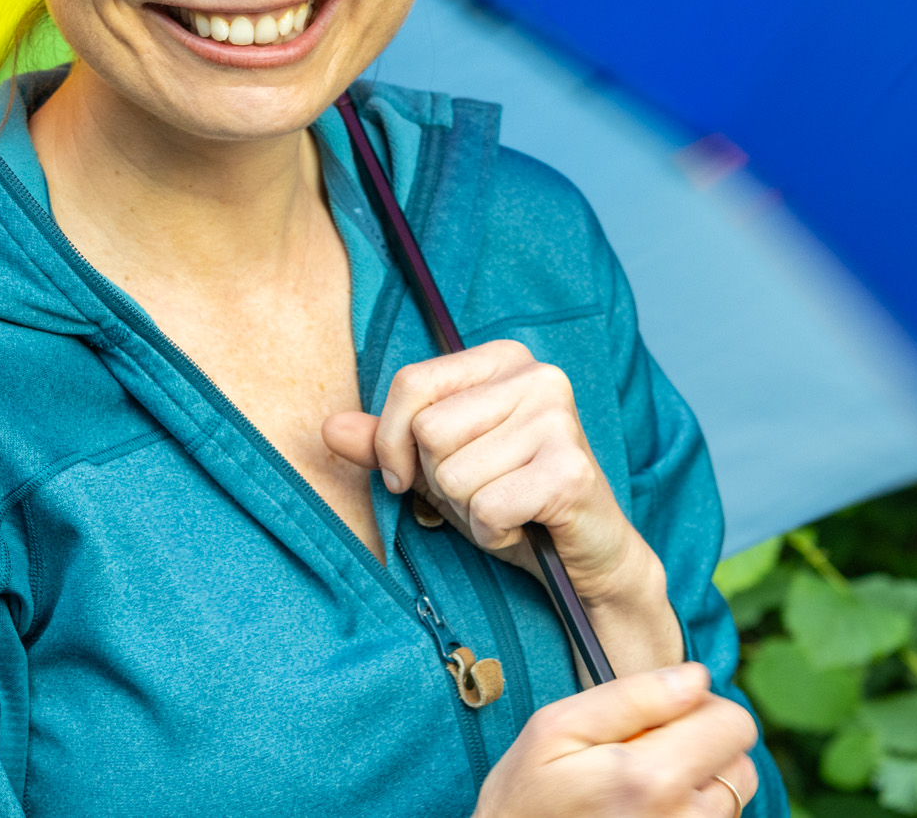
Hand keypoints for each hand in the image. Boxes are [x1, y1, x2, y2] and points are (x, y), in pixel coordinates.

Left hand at [323, 340, 682, 673]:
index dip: (391, 442)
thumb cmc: (511, 501)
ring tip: (507, 508)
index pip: (411, 384)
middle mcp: (538, 376)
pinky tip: (523, 526)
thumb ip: (388, 442)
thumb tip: (328, 428)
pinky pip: (486, 507)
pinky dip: (494, 533)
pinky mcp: (571, 471)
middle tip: (483, 492)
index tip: (405, 479)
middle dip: (441, 481)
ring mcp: (559, 420)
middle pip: (429, 432)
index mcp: (504, 359)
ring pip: (454, 475)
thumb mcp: (440, 466)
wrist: (588, 556)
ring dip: (470, 511)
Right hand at [475, 661, 759, 816]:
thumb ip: (633, 697)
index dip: (700, 706)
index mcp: (652, 779)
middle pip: (740, 761)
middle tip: (646, 750)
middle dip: (703, 744)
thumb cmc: (526, 798)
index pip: (734, 724)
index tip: (660, 714)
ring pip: (730, 797)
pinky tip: (645, 810)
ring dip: (698, 782)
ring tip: (643, 785)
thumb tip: (695, 677)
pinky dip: (688, 811)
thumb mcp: (557, 728)